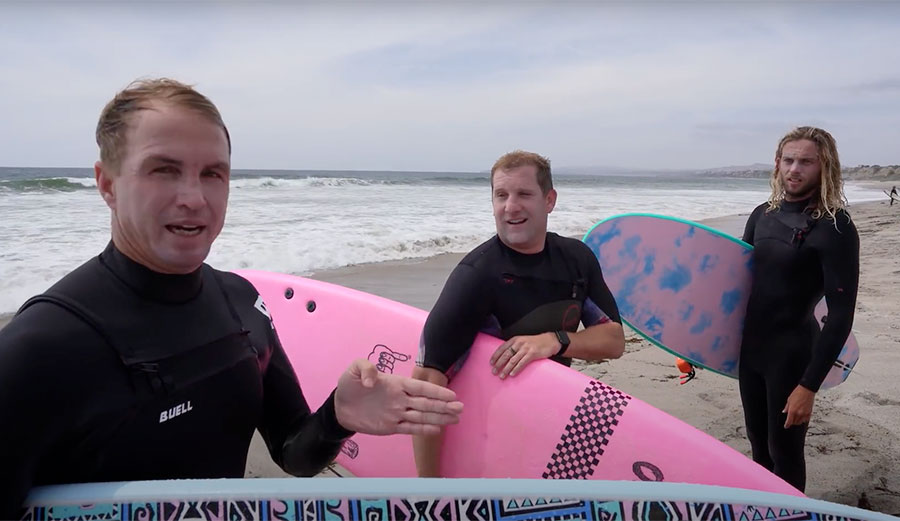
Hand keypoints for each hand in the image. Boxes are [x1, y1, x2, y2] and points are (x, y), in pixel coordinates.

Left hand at [334, 359, 462, 435]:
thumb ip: (365, 368)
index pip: (419, 388)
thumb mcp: (353, 370)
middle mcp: (400, 399)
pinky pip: (410, 428)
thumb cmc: (349, 386)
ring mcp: (397, 413)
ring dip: (439, 417)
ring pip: (422, 416)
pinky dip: (423, 429)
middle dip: (443, 406)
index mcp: (396, 384)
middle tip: (461, 408)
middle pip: (426, 403)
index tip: (451, 395)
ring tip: (456, 419)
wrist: (340, 407)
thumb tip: (373, 380)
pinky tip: (437, 430)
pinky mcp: (391, 427)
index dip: (435, 392)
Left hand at [489, 332, 558, 378]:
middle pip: (506, 355)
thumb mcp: (522, 341)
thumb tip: (504, 356)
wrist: (549, 341)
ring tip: (502, 375)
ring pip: (512, 360)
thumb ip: (514, 346)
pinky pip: (522, 363)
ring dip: (506, 369)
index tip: (491, 363)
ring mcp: (525, 348)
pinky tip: (512, 374)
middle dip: (499, 364)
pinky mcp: (532, 354)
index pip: (502, 348)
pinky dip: (516, 369)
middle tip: (494, 372)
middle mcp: (519, 343)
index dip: (495, 356)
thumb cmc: (535, 342)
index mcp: (515, 340)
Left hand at [782, 385, 815, 427]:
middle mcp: (799, 413)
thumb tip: (785, 411)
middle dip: (792, 422)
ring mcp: (805, 413)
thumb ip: (787, 407)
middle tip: (791, 420)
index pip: (789, 421)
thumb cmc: (798, 393)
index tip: (786, 426)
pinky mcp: (810, 412)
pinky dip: (803, 420)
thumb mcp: (789, 400)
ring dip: (798, 421)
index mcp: (792, 410)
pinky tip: (802, 417)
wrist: (807, 390)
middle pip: (795, 422)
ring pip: (800, 422)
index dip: (787, 425)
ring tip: (796, 419)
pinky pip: (806, 419)